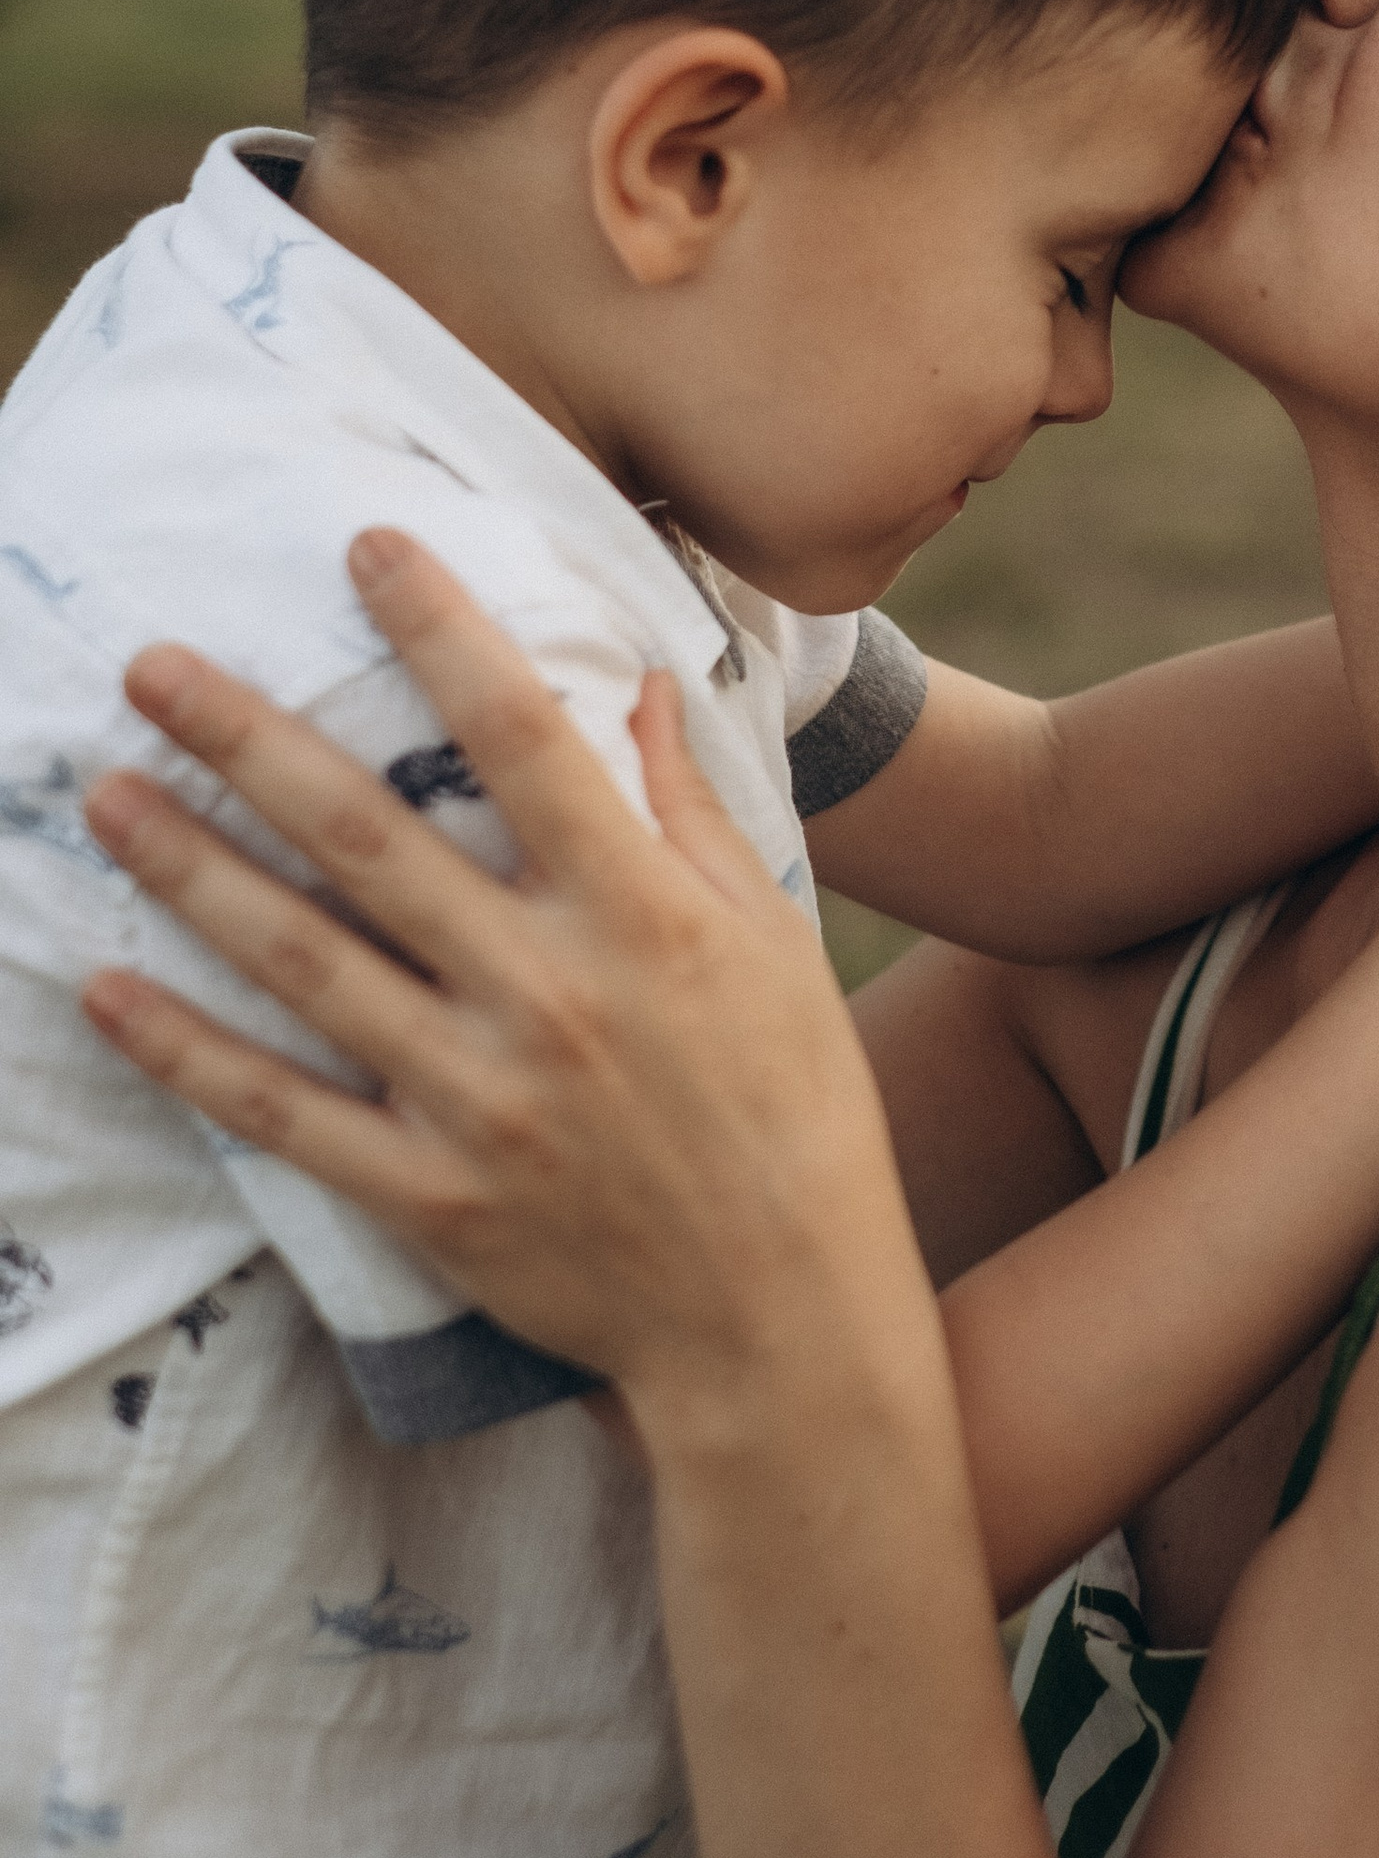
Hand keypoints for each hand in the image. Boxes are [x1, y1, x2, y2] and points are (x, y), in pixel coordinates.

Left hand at [80, 530, 922, 1443]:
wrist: (781, 1314)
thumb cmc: (794, 1104)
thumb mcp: (770, 936)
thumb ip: (692, 807)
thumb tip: (644, 678)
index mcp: (639, 910)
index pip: (521, 735)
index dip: (440, 628)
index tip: (367, 543)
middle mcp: (547, 991)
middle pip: (368, 837)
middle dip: (248, 738)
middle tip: (151, 663)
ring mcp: (477, 1099)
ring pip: (302, 962)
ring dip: (191, 871)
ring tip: (105, 794)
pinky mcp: (430, 1196)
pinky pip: (282, 1113)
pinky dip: (186, 1053)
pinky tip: (108, 989)